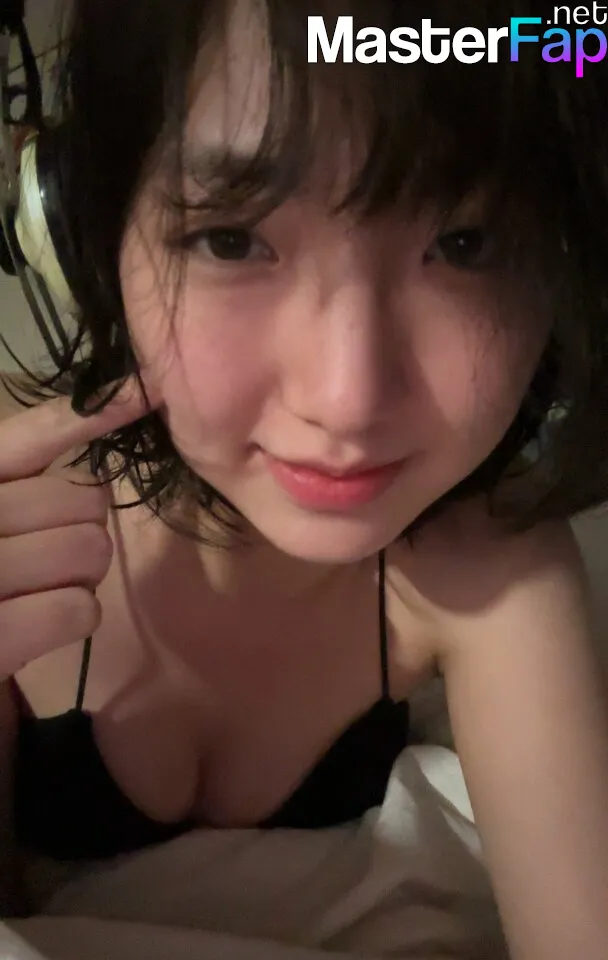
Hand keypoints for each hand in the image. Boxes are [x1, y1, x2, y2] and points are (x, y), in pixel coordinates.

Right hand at [0, 377, 157, 678]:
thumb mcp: (3, 522)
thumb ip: (30, 473)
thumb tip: (117, 406)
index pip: (22, 439)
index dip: (88, 414)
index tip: (147, 390)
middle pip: (78, 502)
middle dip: (83, 532)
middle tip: (46, 563)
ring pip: (86, 550)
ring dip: (80, 577)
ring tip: (38, 594)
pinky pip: (76, 607)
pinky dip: (74, 616)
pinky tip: (43, 626)